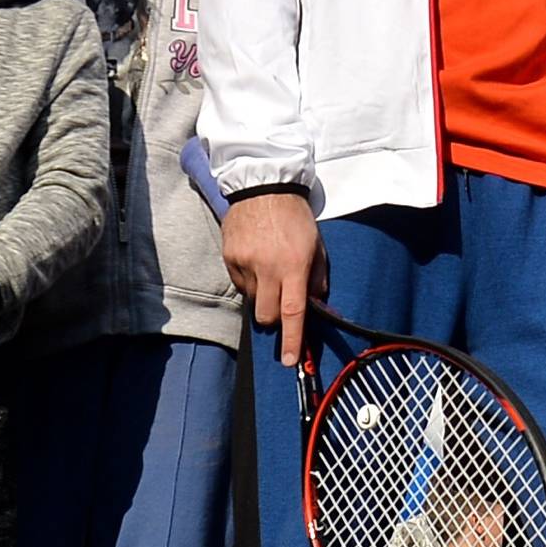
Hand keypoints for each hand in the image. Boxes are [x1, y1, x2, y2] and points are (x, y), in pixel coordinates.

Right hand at [220, 190, 327, 368]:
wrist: (263, 185)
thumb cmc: (295, 216)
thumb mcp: (316, 245)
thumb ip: (316, 278)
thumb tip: (315, 307)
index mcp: (294, 265)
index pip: (293, 312)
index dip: (292, 340)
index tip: (290, 361)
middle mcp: (268, 268)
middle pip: (266, 316)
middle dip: (274, 318)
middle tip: (280, 300)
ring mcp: (245, 263)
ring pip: (252, 300)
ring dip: (262, 294)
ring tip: (268, 268)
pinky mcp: (229, 257)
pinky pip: (239, 283)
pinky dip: (249, 280)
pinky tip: (255, 259)